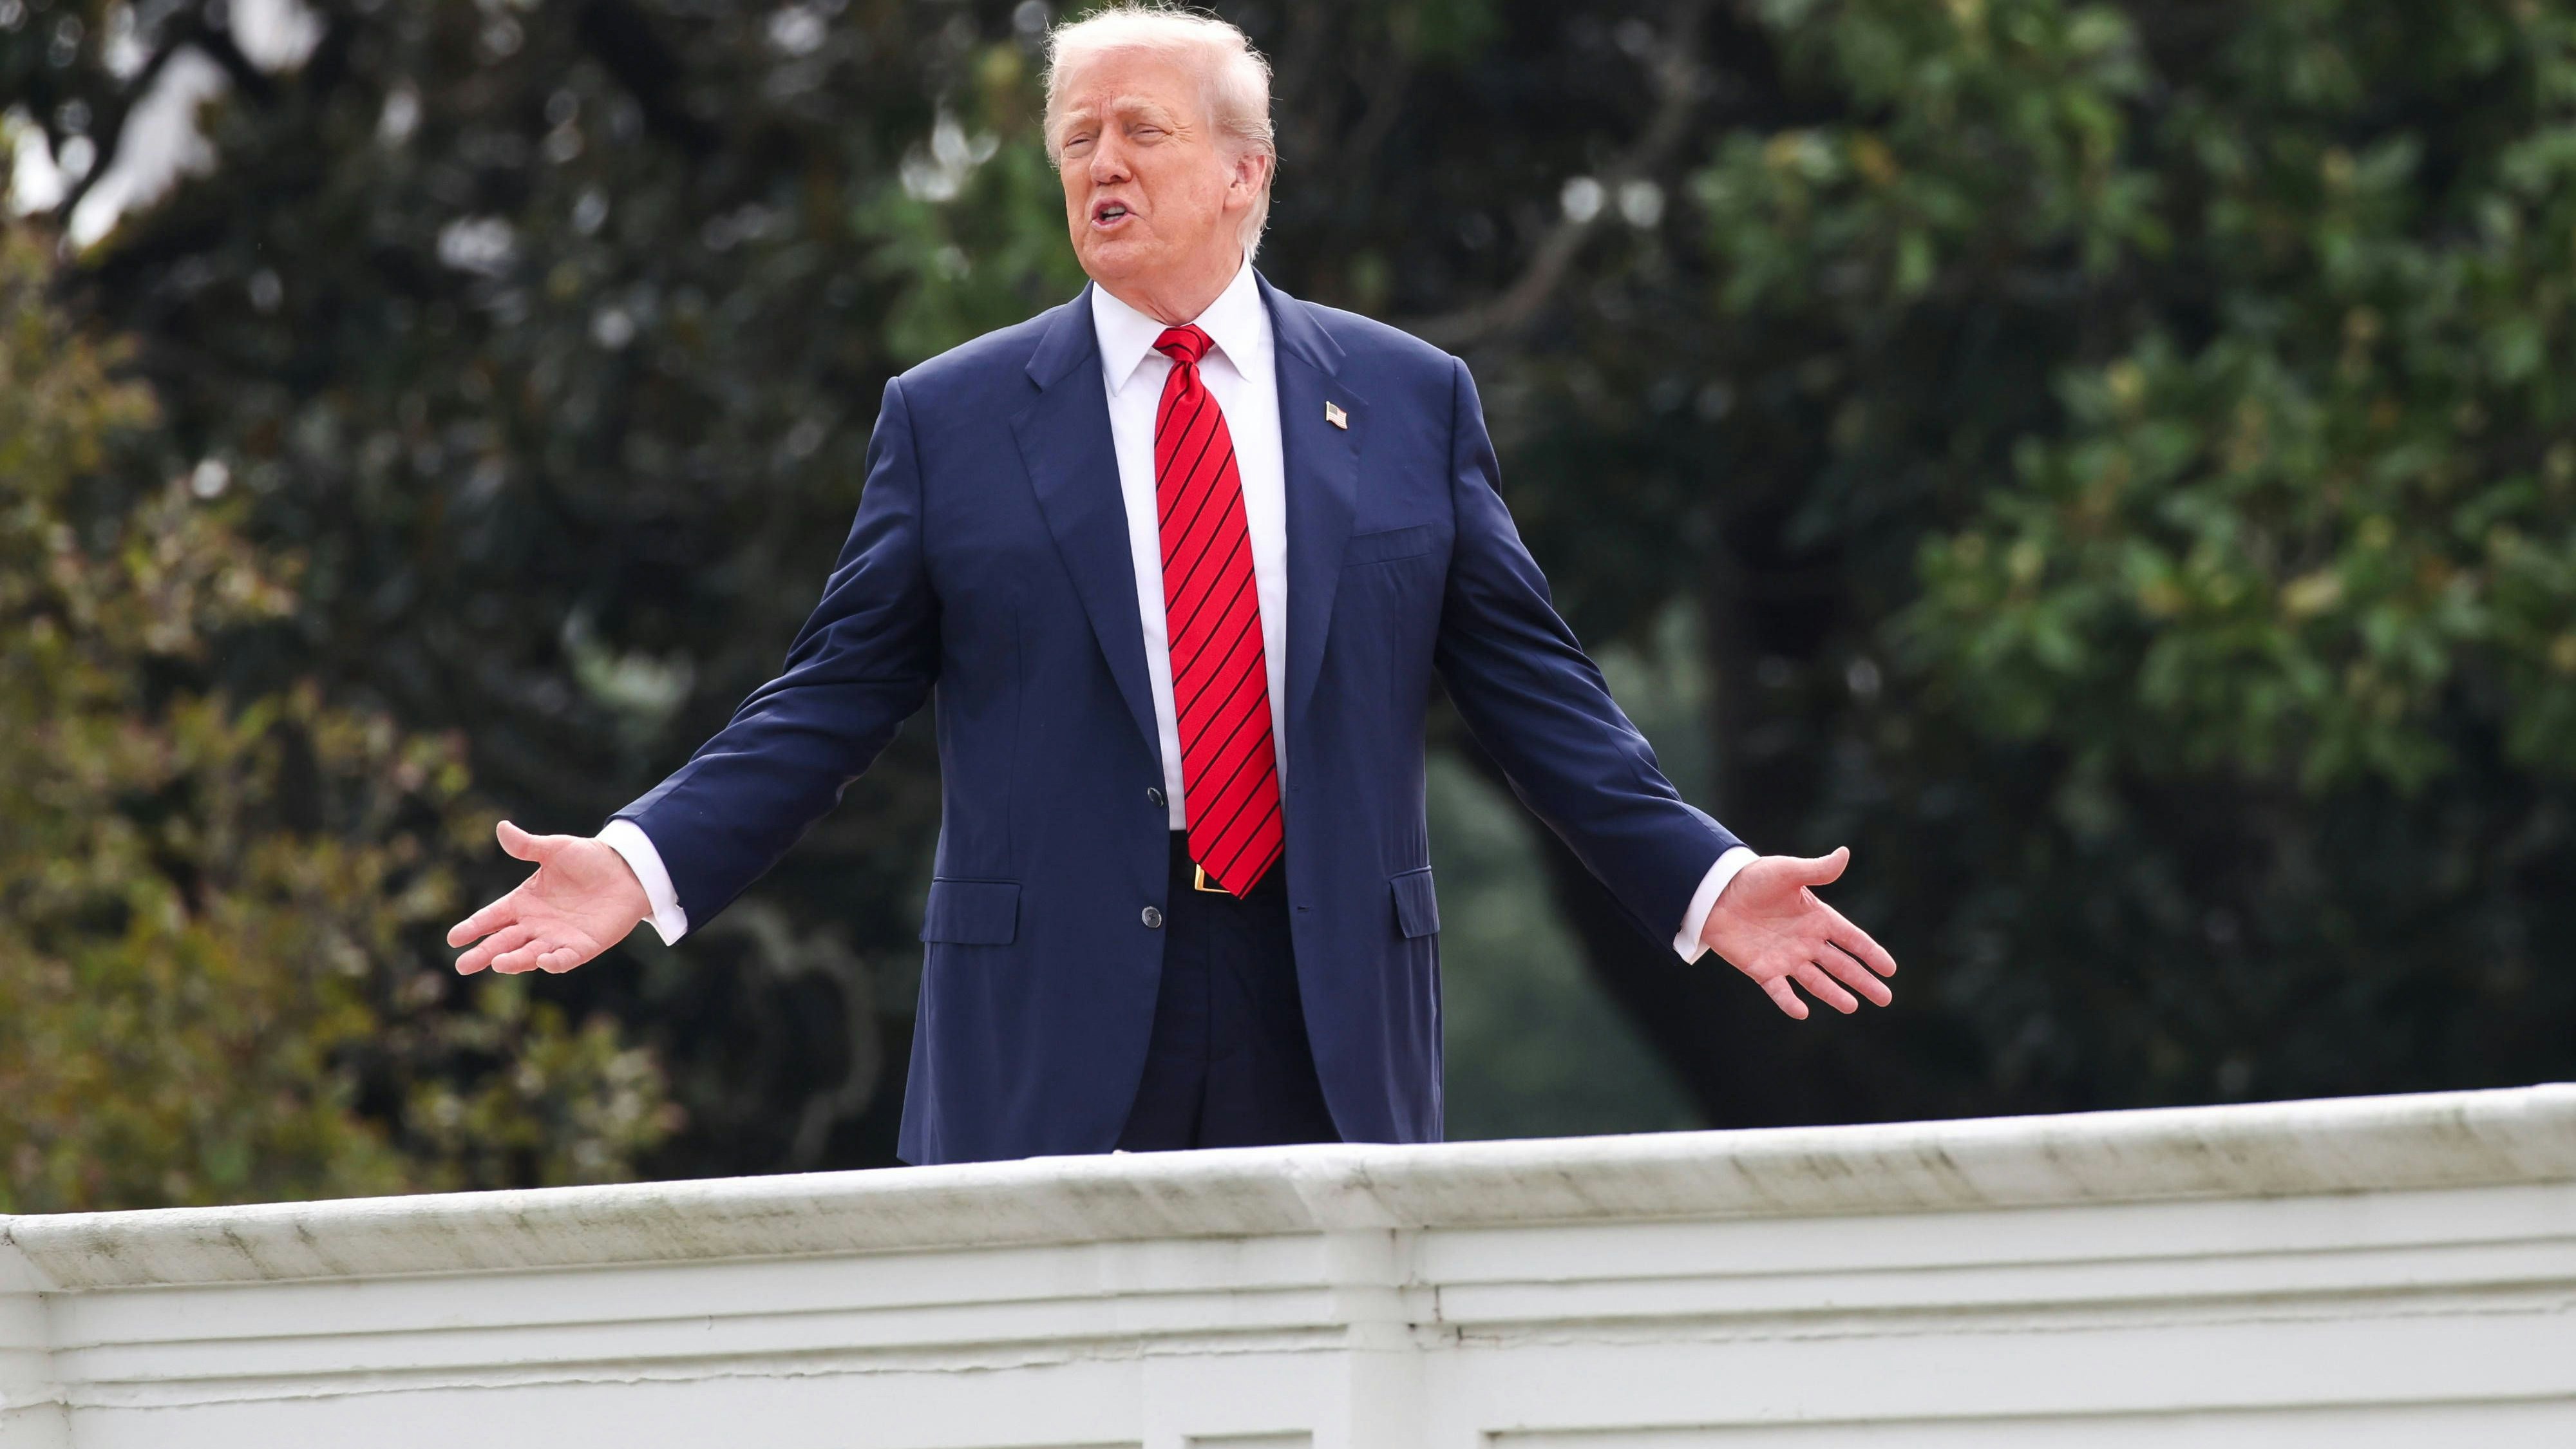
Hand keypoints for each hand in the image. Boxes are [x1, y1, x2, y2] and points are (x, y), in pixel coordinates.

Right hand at [445, 821, 649, 974]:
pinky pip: (565, 959)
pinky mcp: (582, 947)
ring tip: (497, 963)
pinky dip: (554, 962)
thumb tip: (501, 827)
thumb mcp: (556, 849)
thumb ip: (528, 845)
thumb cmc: (588, 859)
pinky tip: (543, 962)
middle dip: (483, 953)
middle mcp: (535, 924)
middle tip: (463, 966)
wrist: (627, 871)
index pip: (492, 917)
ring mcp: (557, 938)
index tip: (453, 938)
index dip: (474, 927)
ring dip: (514, 961)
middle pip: (503, 942)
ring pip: (529, 954)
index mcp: (523, 902)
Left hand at [1699, 847, 1897, 1019]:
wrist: (1715, 893)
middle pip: (1841, 965)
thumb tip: (1844, 853)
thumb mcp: (1788, 872)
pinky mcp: (1763, 970)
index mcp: (1817, 918)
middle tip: (1885, 998)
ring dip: (1833, 994)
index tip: (1890, 969)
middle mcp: (1806, 942)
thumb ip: (1817, 870)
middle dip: (1863, 981)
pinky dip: (1789, 1001)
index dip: (1871, 953)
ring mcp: (1786, 958)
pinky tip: (1802, 1012)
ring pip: (1816, 980)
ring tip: (1852, 1007)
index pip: (1851, 939)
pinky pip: (1779, 990)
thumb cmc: (1753, 878)